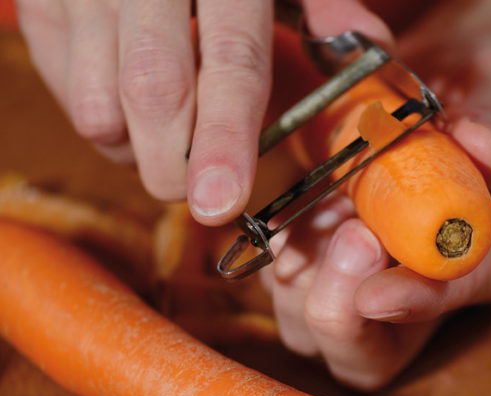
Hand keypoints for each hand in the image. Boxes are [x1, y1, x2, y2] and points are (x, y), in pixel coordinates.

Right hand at [15, 0, 388, 224]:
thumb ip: (324, 5)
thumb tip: (371, 47)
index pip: (231, 61)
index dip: (225, 140)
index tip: (221, 202)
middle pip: (152, 94)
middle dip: (177, 167)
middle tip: (204, 198)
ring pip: (96, 105)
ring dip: (137, 152)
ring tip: (171, 143)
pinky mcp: (39, 3)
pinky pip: (62, 91)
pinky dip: (101, 122)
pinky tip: (133, 108)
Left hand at [261, 7, 490, 389]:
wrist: (448, 76)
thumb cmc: (487, 84)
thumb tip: (482, 148)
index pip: (458, 301)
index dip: (418, 304)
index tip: (376, 293)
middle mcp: (433, 289)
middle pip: (370, 359)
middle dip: (340, 314)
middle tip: (351, 234)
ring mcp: (372, 282)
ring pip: (309, 332)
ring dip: (301, 279)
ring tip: (327, 205)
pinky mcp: (323, 263)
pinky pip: (279, 285)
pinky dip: (275, 251)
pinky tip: (294, 199)